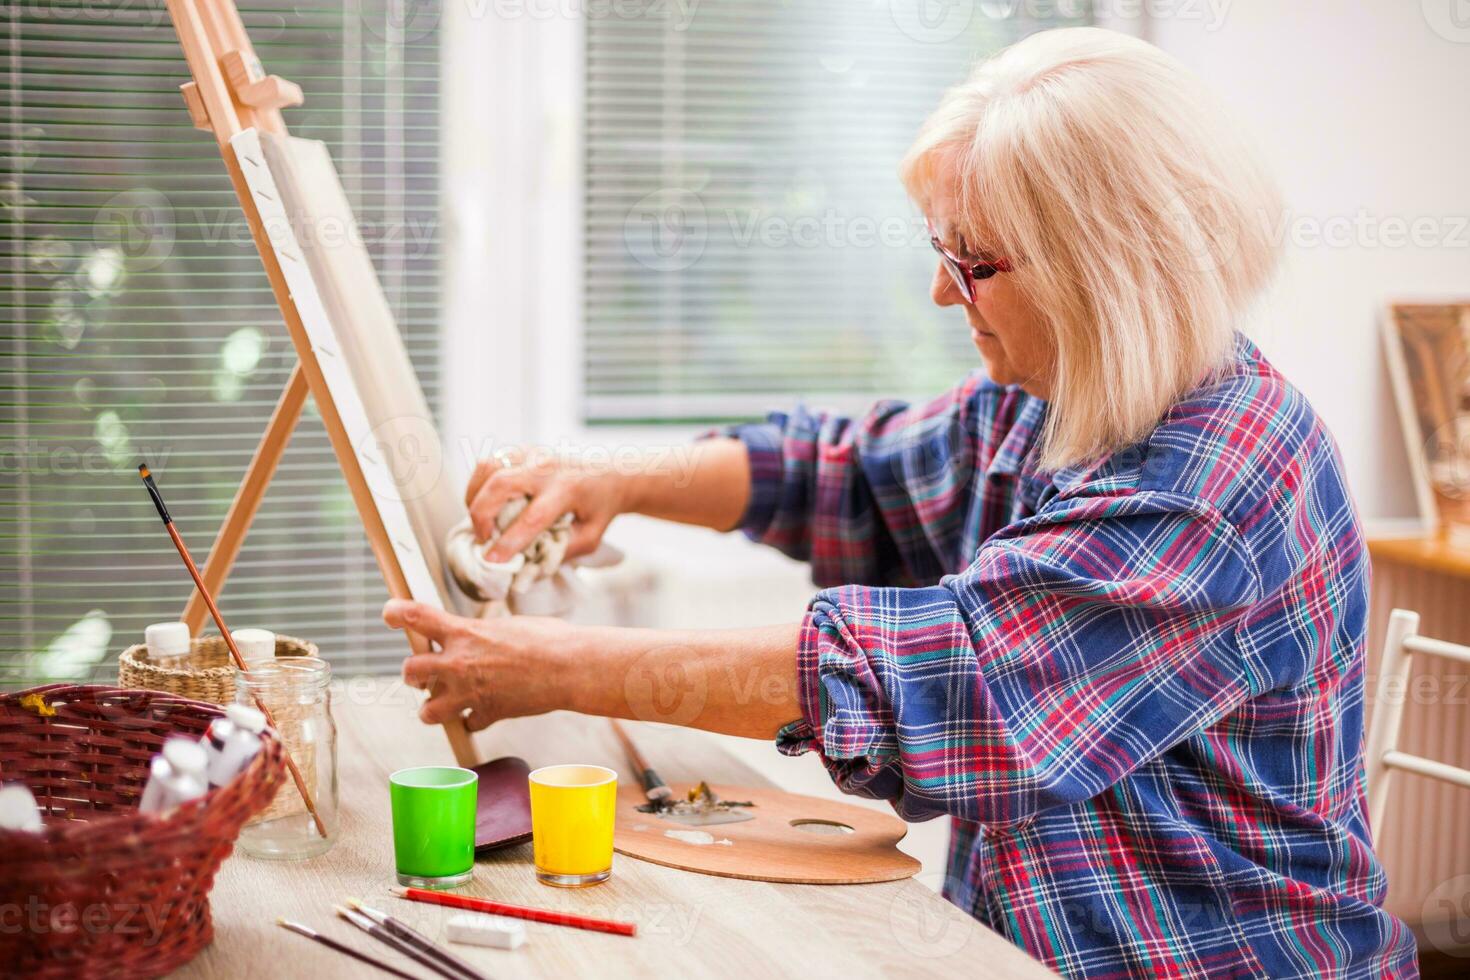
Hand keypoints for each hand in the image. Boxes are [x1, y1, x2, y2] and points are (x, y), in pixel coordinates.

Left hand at [383, 599, 577, 730]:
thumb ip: (484, 633)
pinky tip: (483, 713)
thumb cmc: (550, 638)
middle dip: (414, 673)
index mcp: (465, 632)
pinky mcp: (488, 714)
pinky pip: (468, 724)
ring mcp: (470, 693)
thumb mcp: (509, 625)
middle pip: (409, 670)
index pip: (416, 617)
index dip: (396, 613)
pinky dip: (473, 720)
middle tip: (424, 672)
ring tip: (443, 703)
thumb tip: (480, 638)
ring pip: (427, 711)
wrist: (571, 667)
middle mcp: (459, 663)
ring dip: (432, 707)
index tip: (389, 614)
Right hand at [465, 447, 632, 561]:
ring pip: (489, 467)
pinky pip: (490, 461)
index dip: (509, 540)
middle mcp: (548, 467)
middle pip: (501, 484)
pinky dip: (479, 482)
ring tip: (480, 520)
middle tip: (483, 538)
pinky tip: (484, 501)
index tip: (491, 559)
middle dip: (482, 514)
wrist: (614, 472)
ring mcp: (533, 454)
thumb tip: (530, 566)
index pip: (533, 517)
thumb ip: (563, 551)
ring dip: (475, 496)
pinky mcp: (524, 450)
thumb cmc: (601, 507)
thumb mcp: (591, 535)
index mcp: (569, 489)